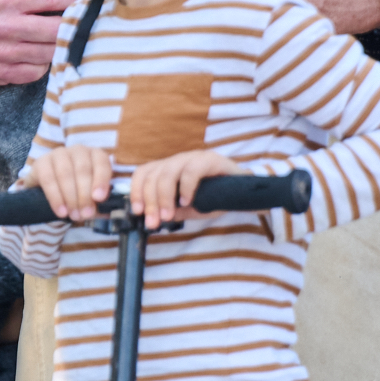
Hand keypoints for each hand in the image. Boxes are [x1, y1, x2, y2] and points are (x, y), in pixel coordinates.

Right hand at [0, 0, 89, 89]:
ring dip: (63, 46)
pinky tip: (42, 54)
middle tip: (93, 21)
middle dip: (78, 25)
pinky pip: (38, 71)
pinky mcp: (1, 74)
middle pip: (57, 29)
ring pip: (51, 53)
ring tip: (71, 38)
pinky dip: (45, 63)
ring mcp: (2, 53)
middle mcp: (4, 26)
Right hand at [21, 144, 116, 222]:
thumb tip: (108, 212)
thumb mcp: (92, 197)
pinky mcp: (41, 162)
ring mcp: (59, 154)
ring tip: (74, 215)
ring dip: (70, 198)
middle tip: (85, 214)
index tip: (99, 198)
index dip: (101, 180)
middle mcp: (78, 151)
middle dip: (85, 195)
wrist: (54, 192)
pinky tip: (61, 211)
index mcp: (95, 155)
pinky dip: (56, 197)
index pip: (101, 162)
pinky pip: (48, 179)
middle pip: (83, 170)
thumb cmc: (79, 193)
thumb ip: (101, 203)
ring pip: (65, 173)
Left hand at [125, 148, 240, 227]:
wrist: (243, 192)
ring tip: (168, 216)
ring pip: (168, 172)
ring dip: (164, 197)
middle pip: (153, 175)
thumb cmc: (213, 198)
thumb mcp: (186, 209)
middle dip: (150, 201)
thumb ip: (170, 211)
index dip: (136, 191)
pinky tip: (187, 202)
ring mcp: (193, 158)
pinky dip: (186, 188)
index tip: (137, 212)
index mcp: (168, 170)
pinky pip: (192, 170)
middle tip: (153, 222)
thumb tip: (151, 219)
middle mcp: (177, 161)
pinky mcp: (210, 159)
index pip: (143, 173)